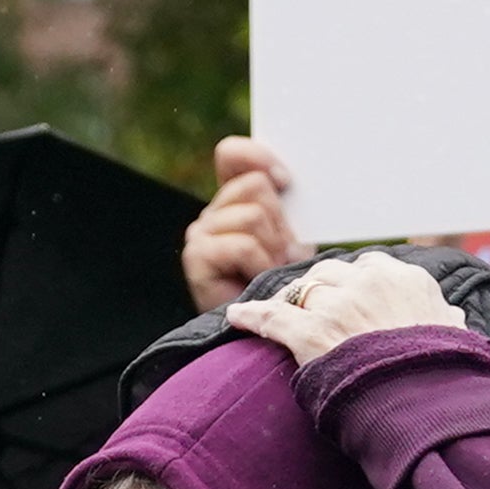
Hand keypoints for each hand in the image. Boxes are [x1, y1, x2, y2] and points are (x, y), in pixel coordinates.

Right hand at [183, 136, 304, 313]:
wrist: (268, 334)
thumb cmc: (284, 286)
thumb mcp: (292, 237)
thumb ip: (284, 204)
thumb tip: (287, 177)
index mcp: (232, 202)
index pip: (231, 155)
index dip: (258, 157)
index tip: (287, 182)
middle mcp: (211, 215)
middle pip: (256, 187)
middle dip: (281, 223)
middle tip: (283, 256)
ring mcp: (200, 235)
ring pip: (254, 215)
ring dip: (275, 247)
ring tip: (272, 271)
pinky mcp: (197, 258)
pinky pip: (243, 244)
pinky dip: (261, 264)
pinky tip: (258, 280)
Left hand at [221, 249, 453, 372]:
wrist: (433, 408)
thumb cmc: (449, 380)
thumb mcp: (458, 340)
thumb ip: (447, 320)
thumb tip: (452, 316)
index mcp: (408, 282)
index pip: (369, 268)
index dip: (352, 285)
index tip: (345, 298)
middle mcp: (372, 284)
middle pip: (331, 274)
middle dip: (317, 290)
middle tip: (306, 307)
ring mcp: (341, 307)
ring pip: (303, 292)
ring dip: (290, 303)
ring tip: (275, 313)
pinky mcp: (313, 334)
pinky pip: (273, 317)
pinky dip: (251, 316)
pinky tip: (235, 317)